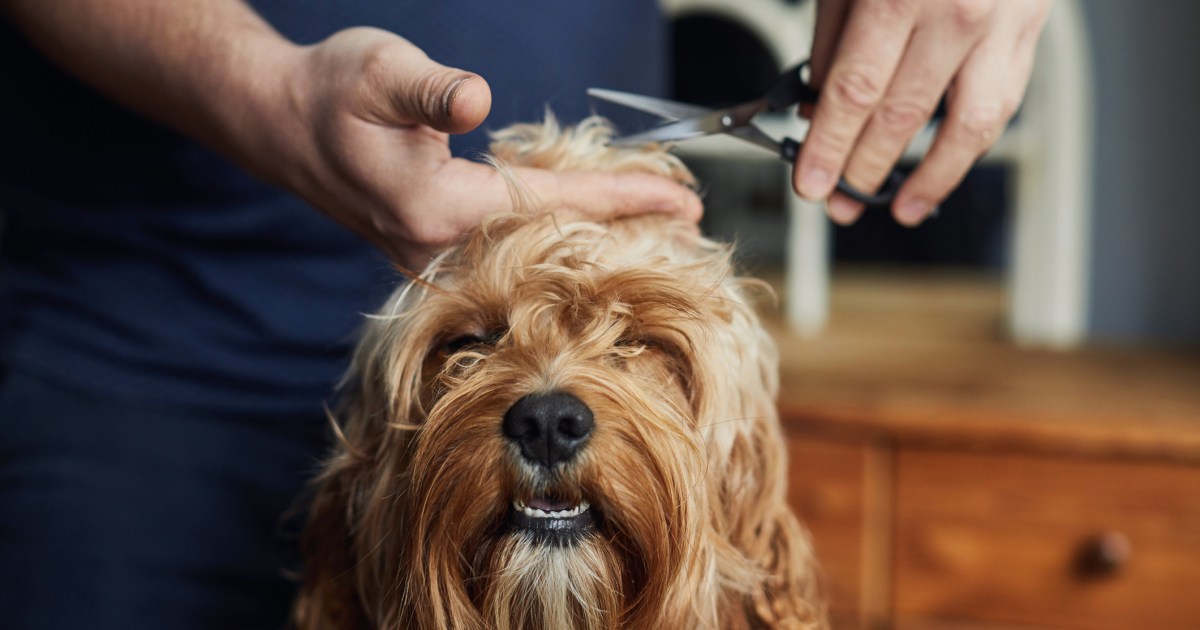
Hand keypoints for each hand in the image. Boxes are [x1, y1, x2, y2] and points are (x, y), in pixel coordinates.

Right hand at [267, 28, 701, 268]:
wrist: (279, 124)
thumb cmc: (329, 93)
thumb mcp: (379, 70)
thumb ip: (429, 91)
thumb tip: (474, 100)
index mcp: (437, 208)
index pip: (553, 205)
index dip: (622, 200)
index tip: (681, 201)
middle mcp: (439, 247)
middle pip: (553, 243)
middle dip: (623, 231)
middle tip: (690, 222)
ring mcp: (433, 258)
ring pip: (533, 254)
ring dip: (593, 240)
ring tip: (653, 231)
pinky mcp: (430, 251)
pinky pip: (509, 251)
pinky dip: (555, 239)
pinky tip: (586, 232)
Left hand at [795, 0, 1050, 225]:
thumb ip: (833, 41)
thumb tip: (816, 106)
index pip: (855, 92)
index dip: (828, 145)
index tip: (810, 182)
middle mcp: (956, 13)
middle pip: (901, 116)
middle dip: (862, 168)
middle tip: (837, 200)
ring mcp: (1001, 27)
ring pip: (966, 128)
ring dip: (927, 178)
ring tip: (898, 208)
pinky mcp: (1030, 36)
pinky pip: (1001, 109)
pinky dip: (968, 150)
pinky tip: (941, 173)